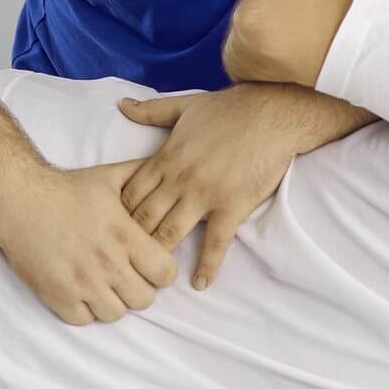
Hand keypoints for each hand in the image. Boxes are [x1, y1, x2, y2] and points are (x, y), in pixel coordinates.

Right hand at [0, 160, 179, 325]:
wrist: (19, 200)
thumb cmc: (67, 188)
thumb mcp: (110, 176)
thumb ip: (142, 175)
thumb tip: (165, 164)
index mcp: (124, 235)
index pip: (165, 274)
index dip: (162, 270)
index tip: (151, 263)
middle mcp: (106, 263)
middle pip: (144, 299)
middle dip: (141, 287)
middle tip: (128, 274)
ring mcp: (81, 283)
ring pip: (115, 314)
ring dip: (114, 300)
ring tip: (106, 283)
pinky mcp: (56, 296)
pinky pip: (84, 320)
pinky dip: (86, 309)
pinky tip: (83, 291)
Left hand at [116, 86, 305, 291]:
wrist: (274, 114)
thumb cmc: (230, 109)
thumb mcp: (185, 105)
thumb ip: (151, 111)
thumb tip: (122, 105)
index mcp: (166, 157)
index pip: (129, 193)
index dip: (118, 214)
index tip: (115, 229)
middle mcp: (179, 179)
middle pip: (142, 218)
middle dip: (130, 240)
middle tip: (125, 257)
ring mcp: (204, 195)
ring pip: (170, 233)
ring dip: (158, 255)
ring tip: (152, 273)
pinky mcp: (231, 206)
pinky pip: (215, 242)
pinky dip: (207, 266)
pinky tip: (201, 283)